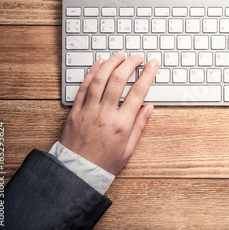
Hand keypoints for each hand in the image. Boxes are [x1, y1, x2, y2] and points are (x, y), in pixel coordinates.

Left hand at [60, 51, 158, 174]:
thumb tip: (148, 108)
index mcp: (122, 124)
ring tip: (120, 56)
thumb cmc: (104, 164)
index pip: (138, 92)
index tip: (153, 64)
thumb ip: (139, 126)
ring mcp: (88, 111)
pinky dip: (92, 72)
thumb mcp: (129, 149)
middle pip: (119, 80)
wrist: (76, 173)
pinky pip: (83, 87)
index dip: (148, 74)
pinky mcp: (75, 111)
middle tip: (137, 57)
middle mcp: (105, 114)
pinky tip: (99, 64)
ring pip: (100, 79)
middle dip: (130, 63)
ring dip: (111, 63)